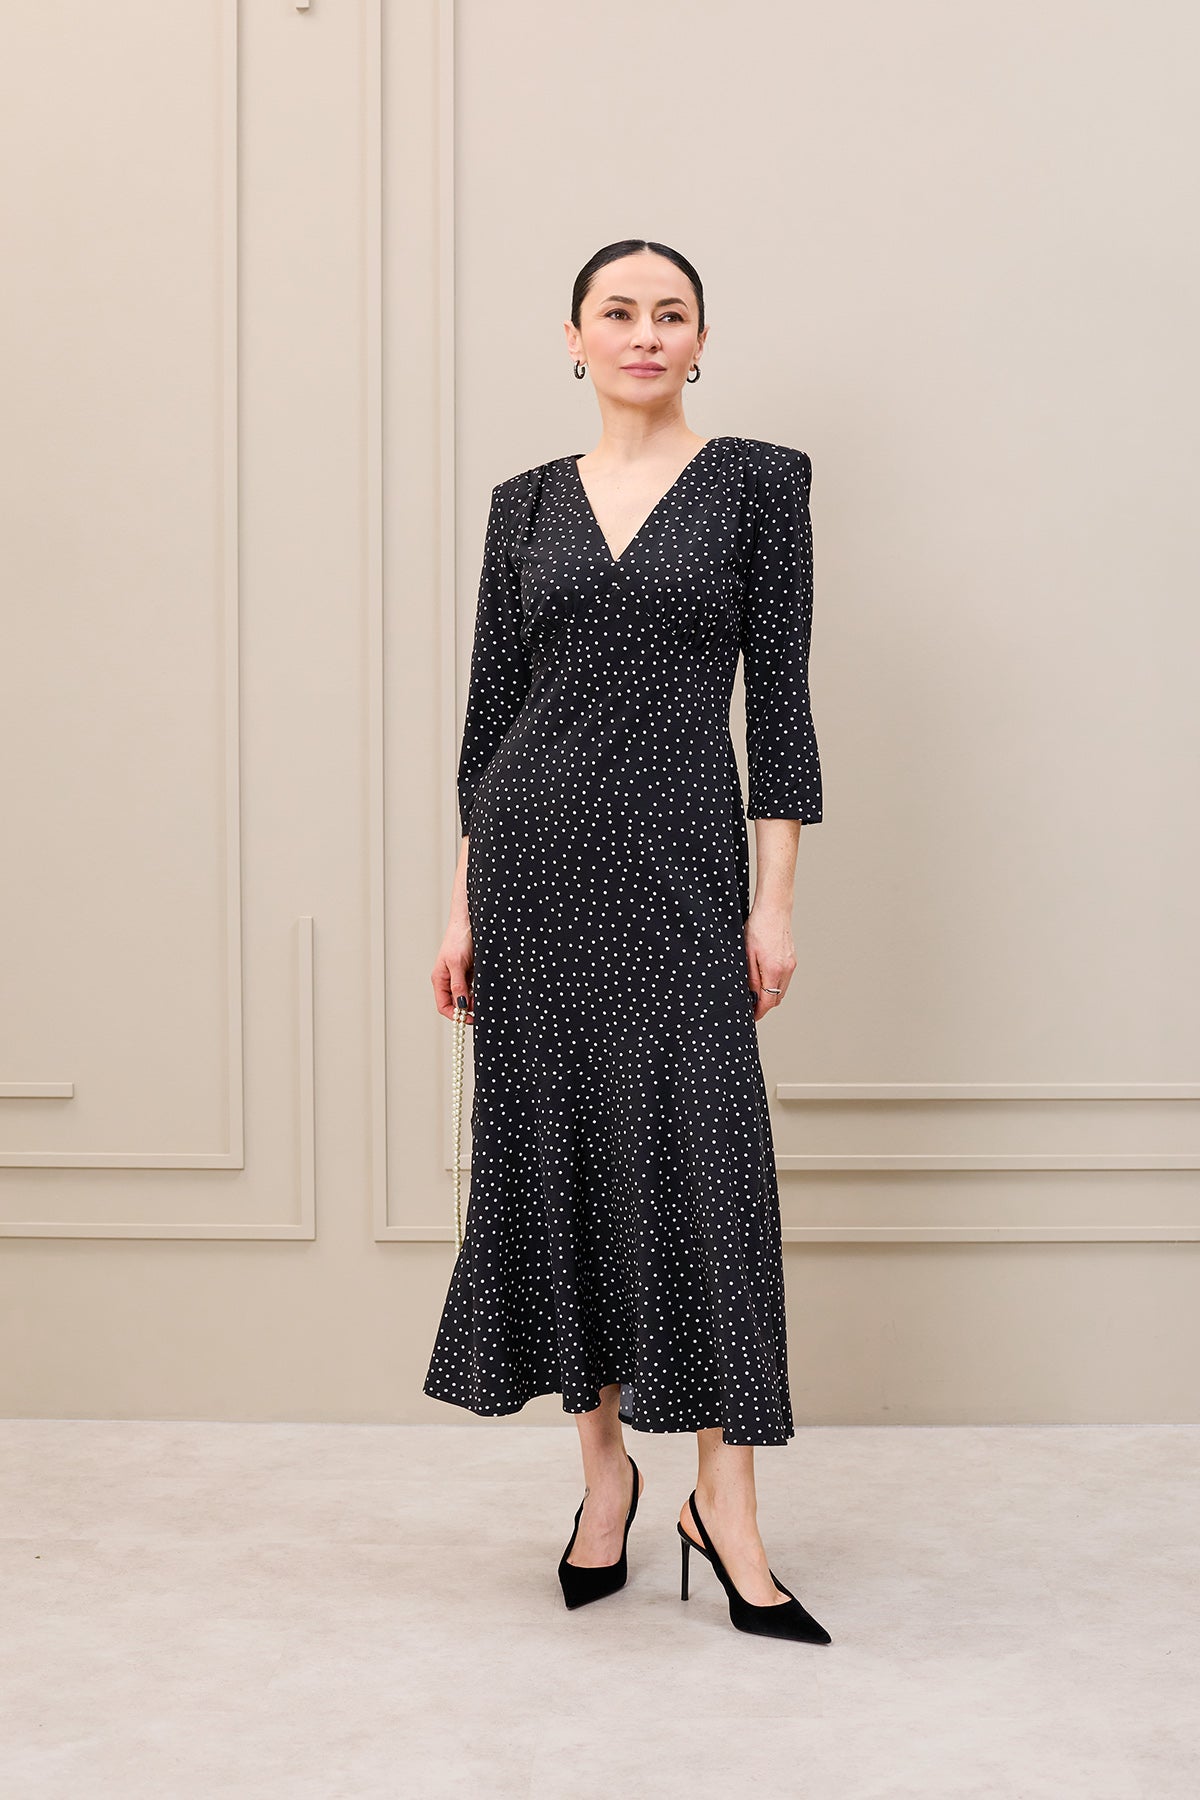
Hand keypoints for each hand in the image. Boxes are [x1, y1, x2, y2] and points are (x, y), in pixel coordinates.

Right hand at [431, 921, 474, 1022]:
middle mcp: (448, 979)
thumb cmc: (459, 938)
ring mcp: (459, 976)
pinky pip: (474, 987)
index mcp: (440, 979)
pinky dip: (479, 991)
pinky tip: (485, 988)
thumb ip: (458, 985)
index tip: (470, 1019)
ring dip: (474, 1000)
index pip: (444, 1006)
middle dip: (467, 1008)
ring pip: (466, 996)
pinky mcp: (470, 971)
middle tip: (481, 1008)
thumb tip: (460, 1006)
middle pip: (456, 1003)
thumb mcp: (457, 964)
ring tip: (484, 996)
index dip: (455, 1015)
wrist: (470, 921)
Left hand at [744, 906, 795, 1022]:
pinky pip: (784, 980)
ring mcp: (791, 965)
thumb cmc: (758, 927)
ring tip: (755, 993)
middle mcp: (786, 970)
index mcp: (774, 970)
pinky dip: (775, 985)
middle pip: (776, 999)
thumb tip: (751, 995)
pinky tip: (764, 978)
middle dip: (763, 1006)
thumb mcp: (747, 954)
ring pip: (781, 990)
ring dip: (770, 995)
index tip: (750, 1017)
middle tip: (749, 1006)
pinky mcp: (792, 960)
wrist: (774, 909)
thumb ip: (751, 977)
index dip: (758, 1012)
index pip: (768, 1001)